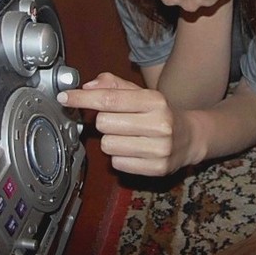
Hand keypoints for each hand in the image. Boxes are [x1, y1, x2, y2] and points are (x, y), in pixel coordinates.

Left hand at [57, 72, 200, 175]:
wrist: (190, 138)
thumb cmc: (160, 113)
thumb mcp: (142, 94)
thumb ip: (114, 85)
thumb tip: (89, 86)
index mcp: (155, 101)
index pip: (110, 98)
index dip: (83, 98)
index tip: (66, 97)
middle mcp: (159, 124)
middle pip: (104, 123)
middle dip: (104, 122)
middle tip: (118, 121)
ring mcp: (159, 148)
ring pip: (108, 145)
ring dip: (112, 140)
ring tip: (128, 137)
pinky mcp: (157, 168)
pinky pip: (117, 164)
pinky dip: (120, 157)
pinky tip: (134, 151)